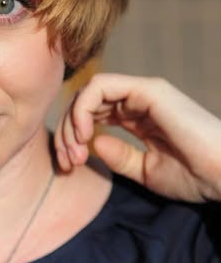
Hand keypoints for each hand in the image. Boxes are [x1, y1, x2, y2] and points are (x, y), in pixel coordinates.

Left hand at [54, 73, 220, 201]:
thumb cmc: (196, 176)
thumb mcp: (147, 171)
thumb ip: (120, 157)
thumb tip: (95, 143)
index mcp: (137, 115)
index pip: (92, 114)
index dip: (73, 136)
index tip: (71, 164)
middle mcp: (136, 99)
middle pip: (85, 102)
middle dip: (67, 130)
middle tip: (67, 160)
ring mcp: (142, 91)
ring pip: (88, 92)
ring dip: (72, 121)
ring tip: (74, 150)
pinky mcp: (147, 89)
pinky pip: (100, 87)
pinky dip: (83, 108)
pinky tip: (83, 134)